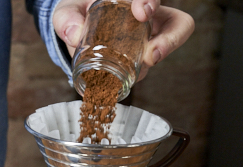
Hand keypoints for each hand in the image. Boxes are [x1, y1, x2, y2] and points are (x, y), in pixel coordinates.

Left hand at [53, 0, 194, 80]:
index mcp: (130, 0)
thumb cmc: (75, 13)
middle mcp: (146, 18)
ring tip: (139, 70)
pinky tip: (119, 82)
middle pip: (177, 24)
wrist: (73, 29)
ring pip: (166, 48)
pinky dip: (134, 77)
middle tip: (151, 54)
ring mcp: (145, 40)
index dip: (151, 1)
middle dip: (170, 39)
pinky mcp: (137, 60)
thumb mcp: (66, 12)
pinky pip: (144, 69)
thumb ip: (66, 19)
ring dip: (156, 61)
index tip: (142, 12)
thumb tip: (74, 35)